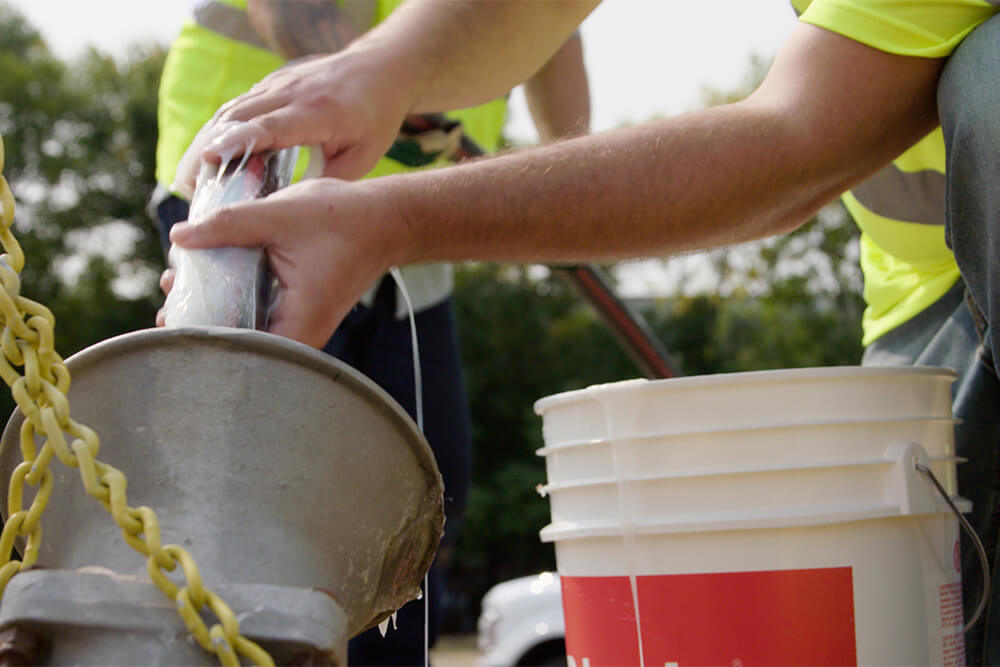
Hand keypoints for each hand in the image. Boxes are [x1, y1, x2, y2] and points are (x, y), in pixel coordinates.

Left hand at [166, 178, 404, 347]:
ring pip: (247, 327)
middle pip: (239, 343)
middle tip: (171, 290)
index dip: (200, 336)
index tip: (171, 314)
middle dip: (199, 317)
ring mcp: (301, 324)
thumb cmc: (345, 220)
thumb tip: (178, 237)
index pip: (240, 349)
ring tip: (181, 280)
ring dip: (214, 304)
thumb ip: (228, 225)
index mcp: (299, 322)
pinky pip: (259, 313)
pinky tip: (212, 275)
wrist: (386, 220)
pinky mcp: (300, 310)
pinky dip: (234, 296)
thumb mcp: (279, 215)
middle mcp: (301, 334)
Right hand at [172, 50, 413, 196]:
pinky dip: (217, 132)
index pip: (270, 127)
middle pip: (237, 118)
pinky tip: (205, 158)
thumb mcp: (362, 157)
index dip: (237, 142)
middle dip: (207, 152)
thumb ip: (326, 180)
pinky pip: (237, 107)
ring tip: (188, 180)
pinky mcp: (271, 84)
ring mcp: (278, 84)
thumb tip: (290, 209)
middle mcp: (292, 92)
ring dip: (205, 143)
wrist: (380, 70)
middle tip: (187, 187)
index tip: (210, 160)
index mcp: (318, 112)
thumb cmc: (375, 118)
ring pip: (231, 111)